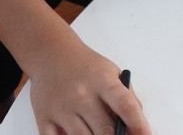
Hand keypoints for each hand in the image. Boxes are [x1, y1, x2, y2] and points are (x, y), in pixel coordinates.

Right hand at [28, 40, 150, 134]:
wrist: (51, 55)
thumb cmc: (86, 66)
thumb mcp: (112, 73)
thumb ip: (127, 98)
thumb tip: (137, 127)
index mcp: (103, 81)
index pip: (125, 105)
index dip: (138, 124)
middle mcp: (82, 95)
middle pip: (104, 129)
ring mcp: (61, 108)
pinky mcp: (44, 118)